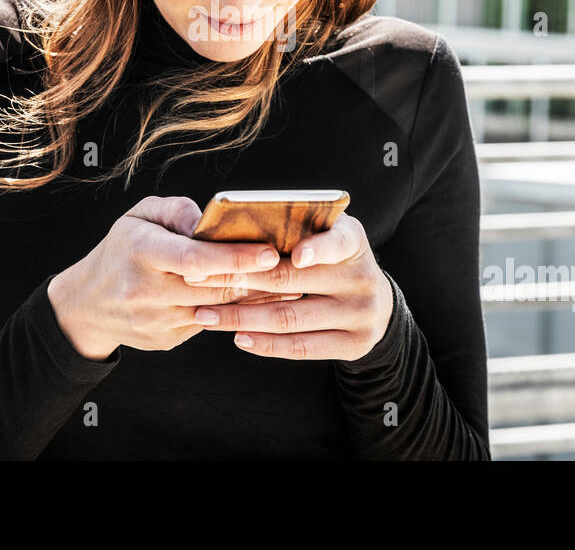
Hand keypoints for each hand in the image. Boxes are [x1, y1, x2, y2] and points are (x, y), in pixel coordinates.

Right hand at [46, 195, 302, 360]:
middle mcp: (147, 290)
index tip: (268, 252)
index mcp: (141, 252)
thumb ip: (176, 211)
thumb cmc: (122, 250)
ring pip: (217, 311)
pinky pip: (209, 325)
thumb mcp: (138, 217)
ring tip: (290, 285)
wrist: (86, 304)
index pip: (195, 258)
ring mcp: (156, 321)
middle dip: (257, 279)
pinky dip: (235, 313)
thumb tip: (209, 220)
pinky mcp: (165, 340)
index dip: (235, 257)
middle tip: (295, 268)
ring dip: (255, 299)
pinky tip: (259, 302)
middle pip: (214, 288)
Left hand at [180, 212, 394, 361]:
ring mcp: (361, 315)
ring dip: (242, 318)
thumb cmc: (333, 257)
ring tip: (205, 315)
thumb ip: (298, 227)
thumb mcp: (327, 233)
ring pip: (291, 319)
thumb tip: (238, 230)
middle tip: (198, 280)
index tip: (287, 255)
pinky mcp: (354, 345)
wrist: (376, 302)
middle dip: (240, 280)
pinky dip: (267, 344)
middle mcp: (363, 278)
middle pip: (293, 282)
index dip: (314, 249)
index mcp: (353, 242)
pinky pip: (303, 347)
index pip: (335, 243)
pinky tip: (238, 338)